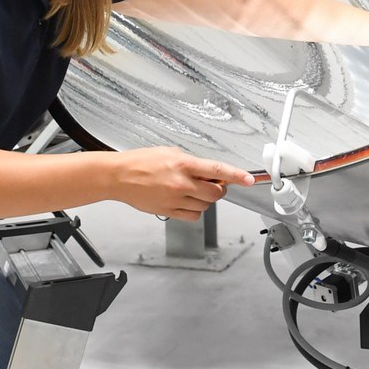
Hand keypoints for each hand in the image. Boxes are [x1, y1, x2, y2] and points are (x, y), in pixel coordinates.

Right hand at [112, 147, 252, 220]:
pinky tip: (188, 200)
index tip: (249, 180)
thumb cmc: (141, 162)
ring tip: (193, 189)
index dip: (236, 175)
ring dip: (206, 198)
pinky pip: (193, 215)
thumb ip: (192, 162)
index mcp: (183, 165)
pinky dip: (196, 209)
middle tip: (212, 182)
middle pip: (215, 193)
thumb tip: (209, 172)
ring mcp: (175, 199)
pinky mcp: (169, 211)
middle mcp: (181, 184)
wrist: (119, 177)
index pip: (217, 170)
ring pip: (206, 205)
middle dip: (219, 188)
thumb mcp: (170, 152)